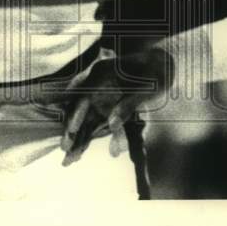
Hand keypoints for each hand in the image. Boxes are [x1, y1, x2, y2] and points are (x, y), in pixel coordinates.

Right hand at [59, 47, 173, 165]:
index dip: (77, 112)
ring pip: (84, 118)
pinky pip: (93, 123)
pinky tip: (79, 154)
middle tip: (65, 149)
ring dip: (77, 138)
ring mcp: (100, 96)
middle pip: (79, 108)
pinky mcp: (105, 106)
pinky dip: (87, 137)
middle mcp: (97, 85)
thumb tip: (111, 123)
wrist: (161, 65)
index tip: (72, 129)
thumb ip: (128, 105)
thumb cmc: (155, 73)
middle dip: (71, 129)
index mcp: (103, 74)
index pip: (84, 94)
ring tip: (68, 160)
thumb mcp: (146, 89)